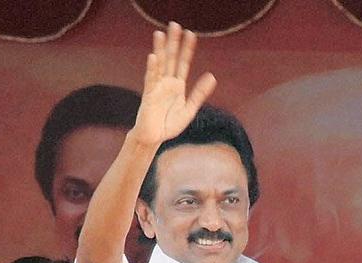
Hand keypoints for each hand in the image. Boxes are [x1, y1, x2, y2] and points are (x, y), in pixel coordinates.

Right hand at [130, 22, 216, 145]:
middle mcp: (166, 82)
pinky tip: (154, 57)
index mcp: (177, 85)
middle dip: (173, 42)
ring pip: (159, 64)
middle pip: (171, 58)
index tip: (191, 34)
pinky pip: (151, 79)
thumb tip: (212, 76)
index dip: (187, 49)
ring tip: (160, 34)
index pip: (183, 63)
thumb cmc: (169, 124)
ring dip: (160, 49)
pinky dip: (152, 68)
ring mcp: (157, 87)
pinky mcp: (149, 95)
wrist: (154, 138)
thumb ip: (200, 93)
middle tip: (174, 24)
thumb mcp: (190, 108)